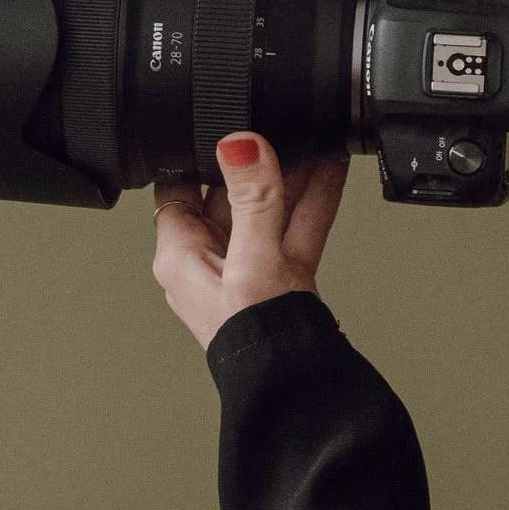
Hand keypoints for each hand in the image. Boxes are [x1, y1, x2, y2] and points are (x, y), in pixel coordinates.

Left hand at [152, 134, 346, 349]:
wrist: (299, 386)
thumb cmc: (257, 342)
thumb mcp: (252, 260)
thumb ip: (251, 200)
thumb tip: (240, 145)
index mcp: (182, 258)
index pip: (178, 190)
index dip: (196, 156)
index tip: (222, 124)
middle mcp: (212, 262)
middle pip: (229, 194)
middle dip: (256, 161)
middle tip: (277, 123)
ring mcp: (250, 270)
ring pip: (269, 209)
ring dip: (291, 175)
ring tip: (312, 137)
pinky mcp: (284, 279)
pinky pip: (298, 227)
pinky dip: (314, 200)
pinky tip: (330, 171)